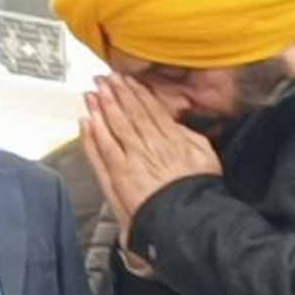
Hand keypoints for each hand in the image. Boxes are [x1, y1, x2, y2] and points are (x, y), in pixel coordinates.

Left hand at [80, 73, 221, 246]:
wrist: (189, 216)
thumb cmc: (199, 191)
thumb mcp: (206, 157)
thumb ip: (191, 138)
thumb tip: (179, 125)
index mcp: (173, 138)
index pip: (152, 110)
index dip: (137, 93)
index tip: (128, 81)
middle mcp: (152, 143)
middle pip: (131, 112)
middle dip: (117, 93)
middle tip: (105, 78)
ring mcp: (135, 158)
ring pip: (116, 126)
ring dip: (103, 107)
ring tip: (93, 92)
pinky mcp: (122, 174)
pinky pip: (106, 149)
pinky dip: (95, 134)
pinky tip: (87, 120)